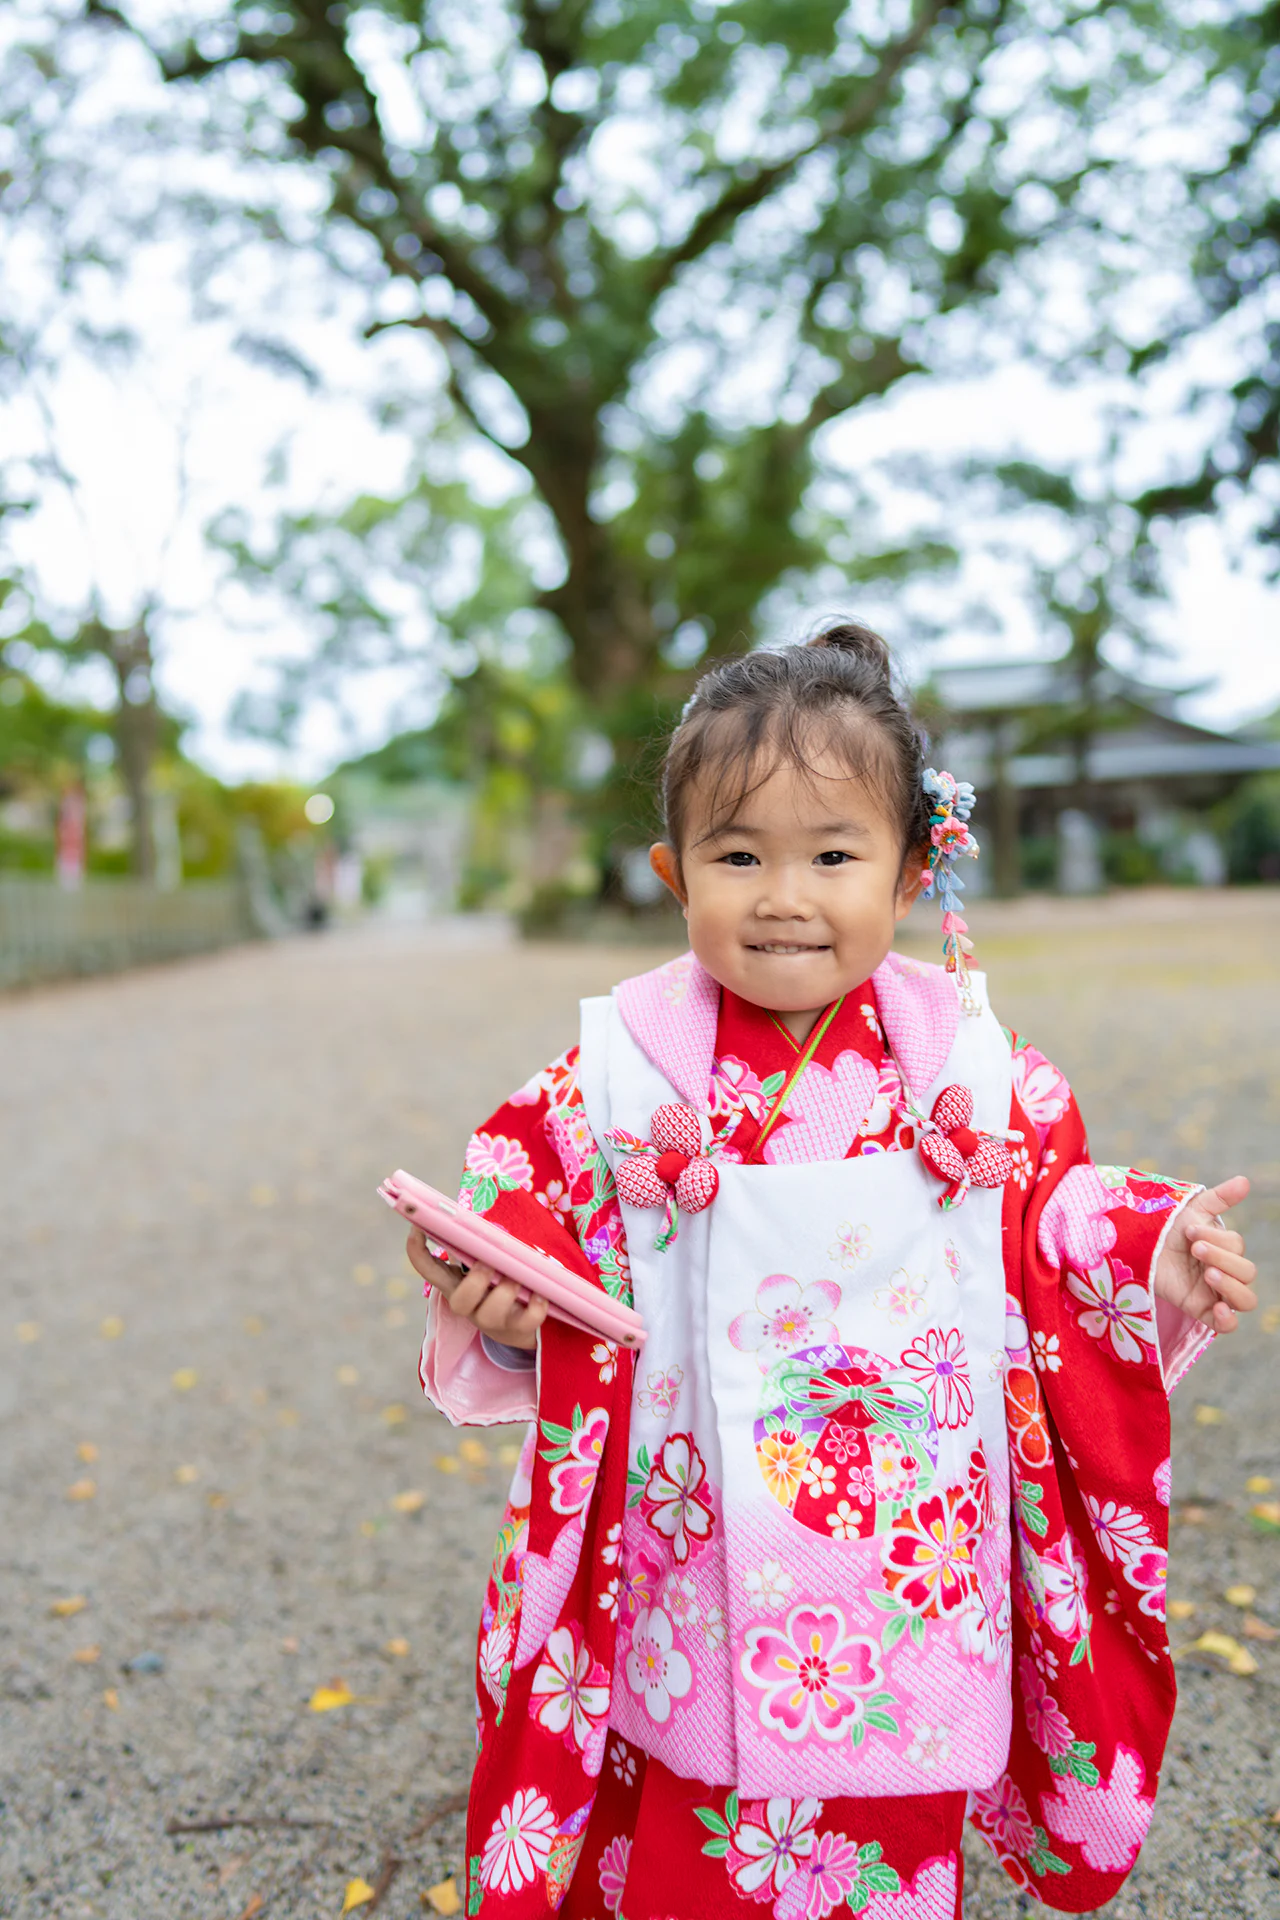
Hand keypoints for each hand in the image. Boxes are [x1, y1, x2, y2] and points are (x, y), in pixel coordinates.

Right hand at [406, 1226, 547, 1350]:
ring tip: (519, 1278)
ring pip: (490, 1313)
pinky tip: (541, 1295)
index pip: (427, 1268)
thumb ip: (479, 1246)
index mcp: (456, 1284)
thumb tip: (483, 1214)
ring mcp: (493, 1320)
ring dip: (506, 1292)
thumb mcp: (485, 1265)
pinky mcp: (517, 1330)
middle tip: (490, 1263)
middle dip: (476, 1280)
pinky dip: (535, 1308)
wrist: (522, 1328)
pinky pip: (525, 1321)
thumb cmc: (500, 1283)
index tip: (417, 1227)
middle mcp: (470, 1305)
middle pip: (458, 1301)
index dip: (416, 1249)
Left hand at [1153, 1176, 1256, 1333]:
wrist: (1135, 1245)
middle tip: (1194, 1248)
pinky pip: (1227, 1326)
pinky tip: (1217, 1308)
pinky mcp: (1200, 1310)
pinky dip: (1228, 1320)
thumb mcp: (1191, 1210)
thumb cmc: (1165, 1226)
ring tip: (1207, 1274)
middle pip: (1247, 1272)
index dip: (1218, 1240)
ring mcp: (1214, 1292)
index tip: (1190, 1232)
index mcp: (1225, 1248)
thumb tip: (1245, 1180)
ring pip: (1246, 1299)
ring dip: (1230, 1285)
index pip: (1238, 1247)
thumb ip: (1220, 1198)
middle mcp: (1225, 1271)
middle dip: (1222, 1258)